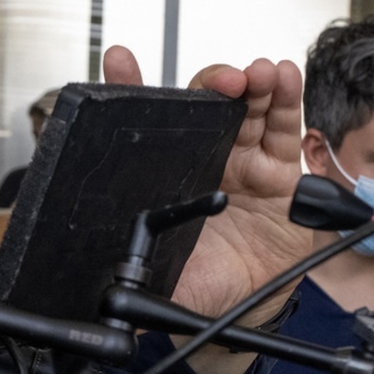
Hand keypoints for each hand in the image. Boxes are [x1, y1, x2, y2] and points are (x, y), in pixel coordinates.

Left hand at [102, 46, 309, 322]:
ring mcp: (244, 162)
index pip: (146, 126)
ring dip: (255, 84)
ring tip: (259, 74)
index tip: (118, 62)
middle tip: (222, 82)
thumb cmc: (197, 283)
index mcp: (168, 176)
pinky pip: (284, 131)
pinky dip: (287, 100)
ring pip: (248, 109)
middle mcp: (207, 160)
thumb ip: (125, 270)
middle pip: (209, 105)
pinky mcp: (279, 173)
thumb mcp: (154, 274)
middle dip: (214, 83)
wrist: (239, 311)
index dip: (130, 87)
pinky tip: (286, 77)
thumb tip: (86, 284)